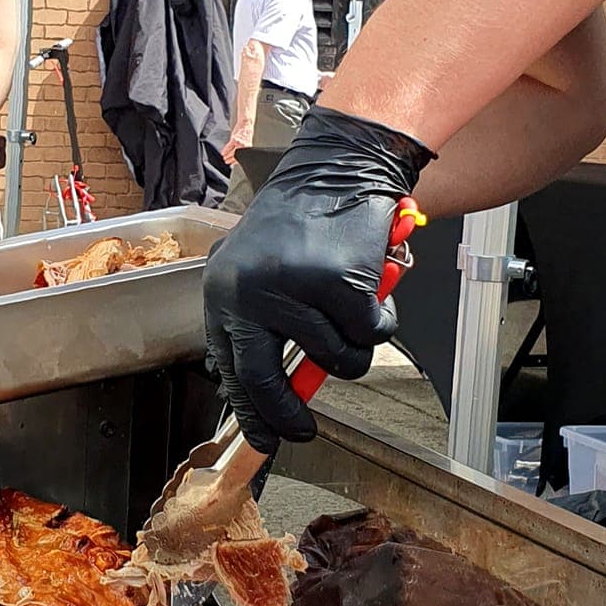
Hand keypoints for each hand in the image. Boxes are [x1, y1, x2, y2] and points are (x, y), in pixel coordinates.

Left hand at [203, 105, 432, 452]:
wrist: (336, 168)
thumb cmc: (301, 219)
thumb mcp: (254, 268)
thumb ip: (251, 321)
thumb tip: (248, 386)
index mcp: (224, 292)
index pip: (232, 370)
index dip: (251, 411)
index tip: (266, 438)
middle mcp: (249, 292)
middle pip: (266, 382)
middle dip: (288, 417)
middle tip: (304, 432)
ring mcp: (292, 289)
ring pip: (334, 360)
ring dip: (354, 349)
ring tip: (354, 314)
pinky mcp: (337, 284)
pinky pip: (369, 333)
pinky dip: (380, 321)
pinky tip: (374, 292)